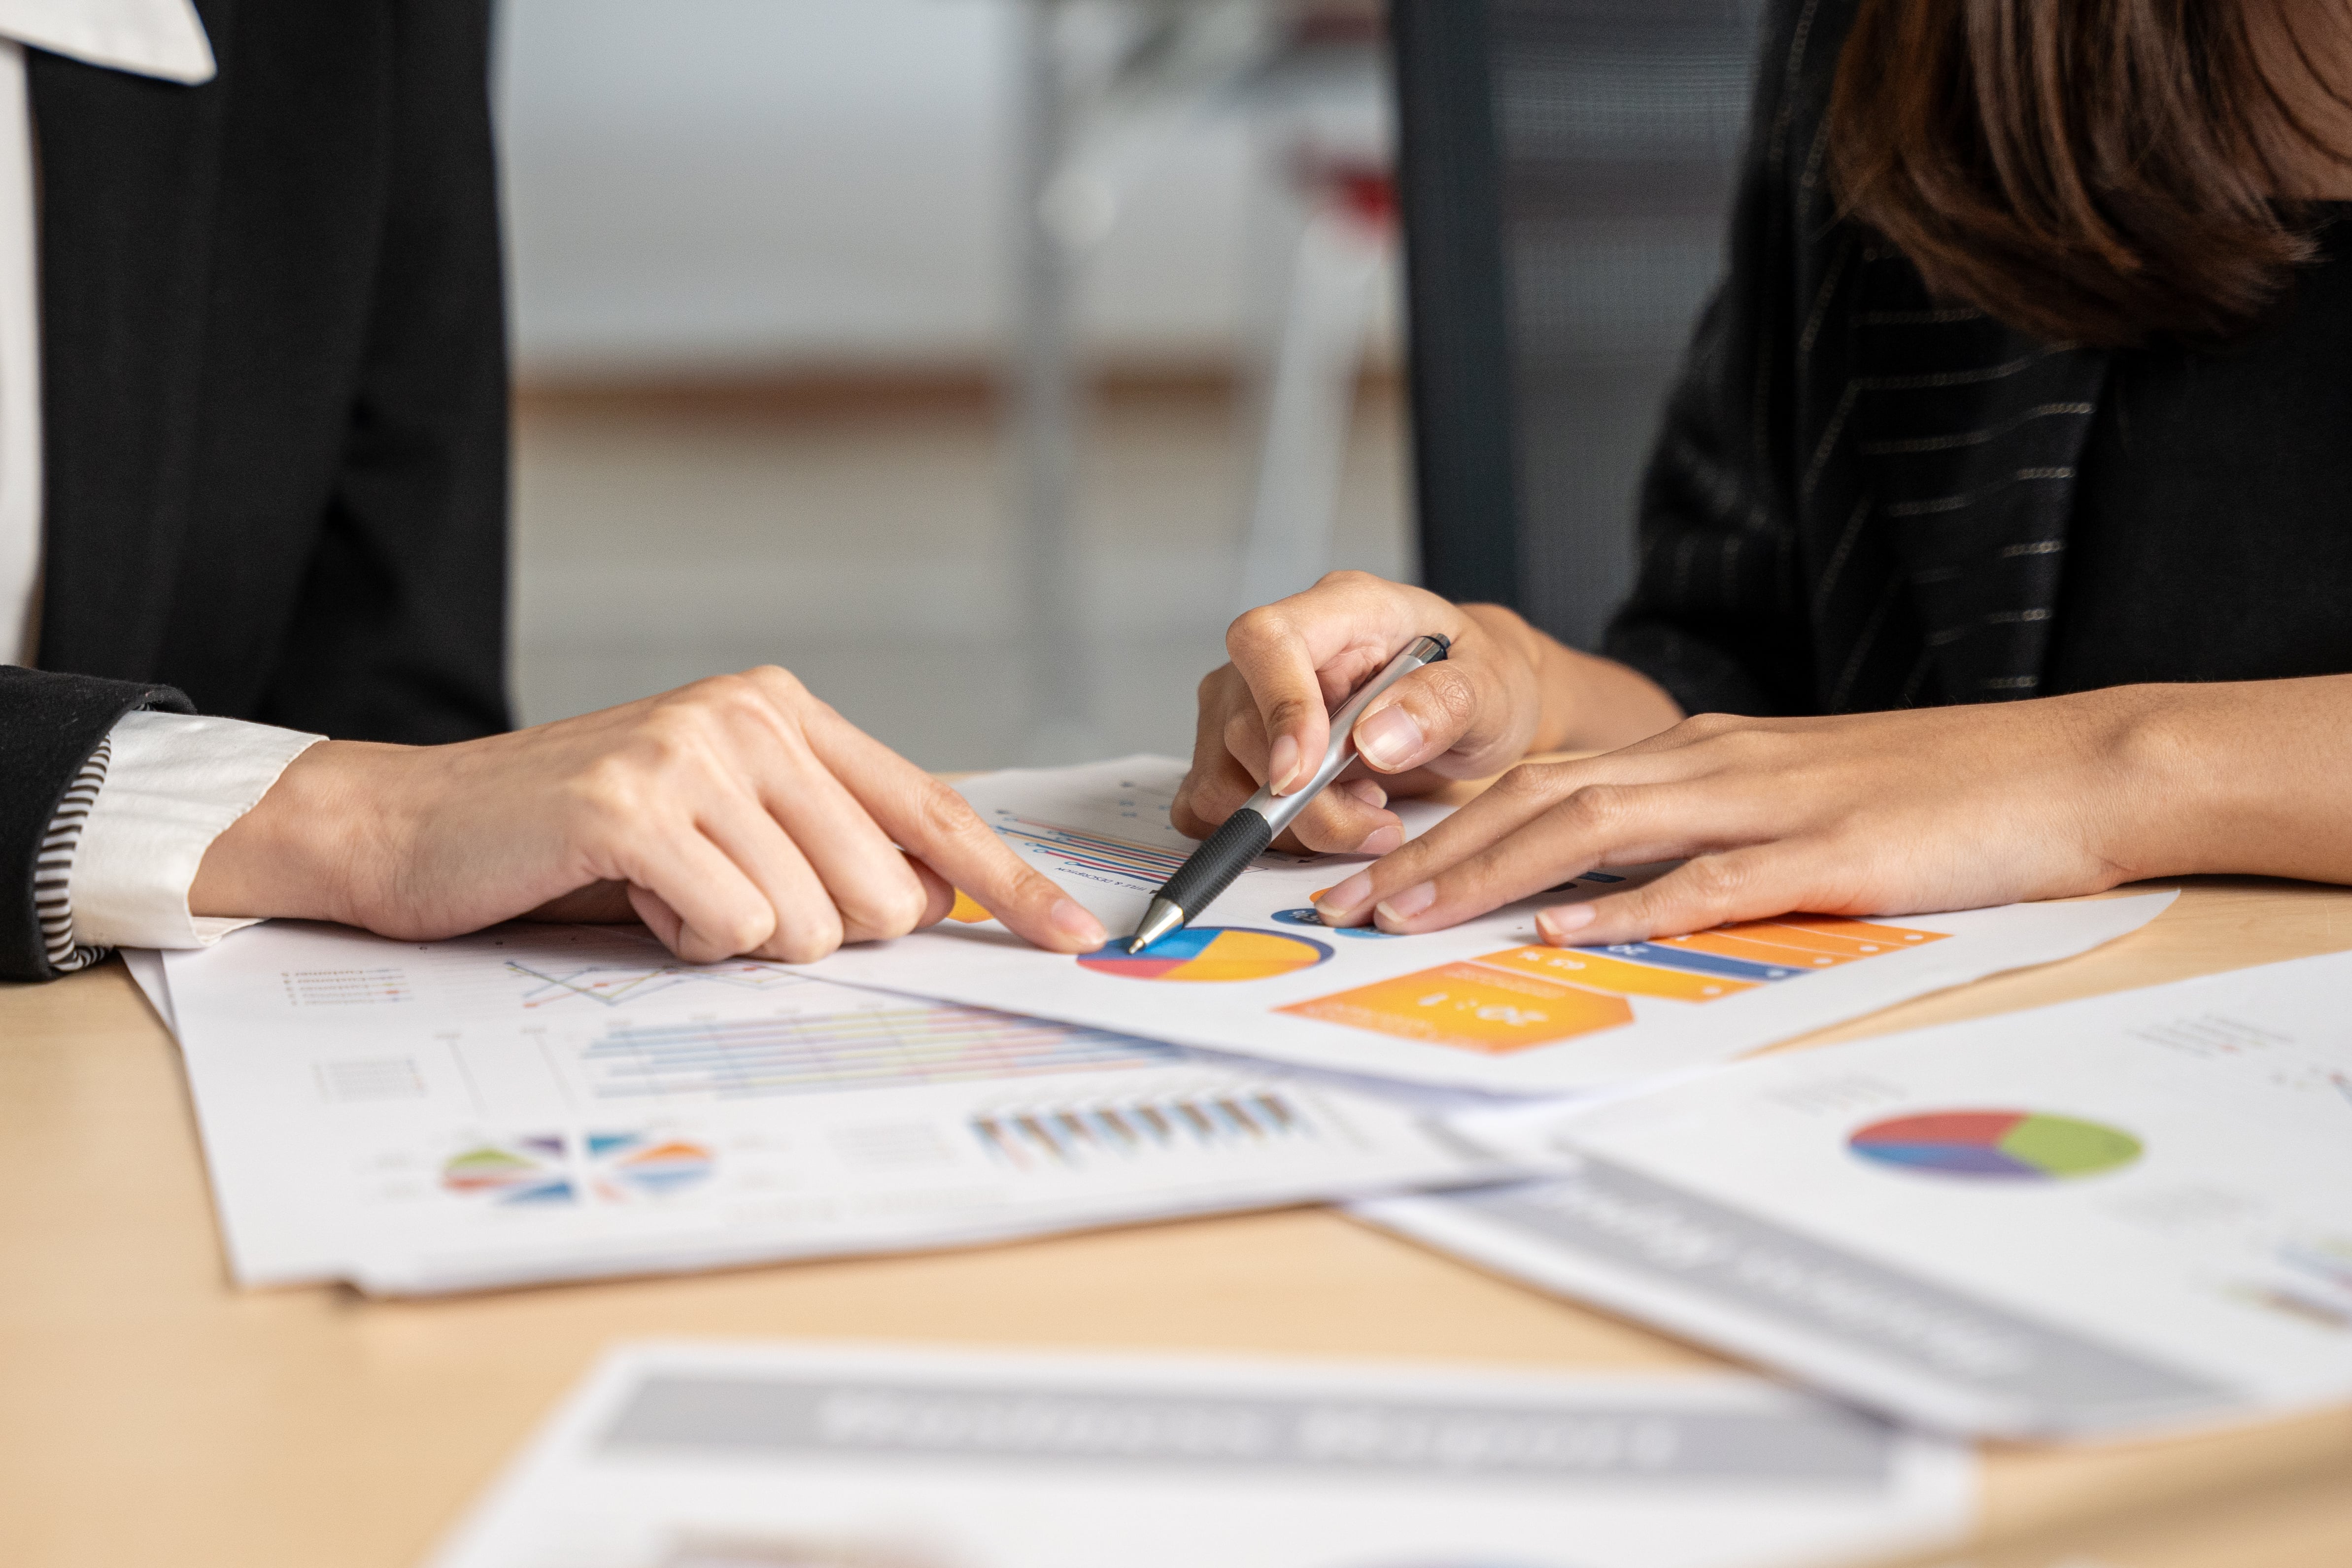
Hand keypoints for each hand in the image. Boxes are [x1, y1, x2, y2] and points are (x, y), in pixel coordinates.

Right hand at [191, 667, 1107, 961]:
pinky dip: (681, 940)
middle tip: (722, 898)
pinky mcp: (633, 804)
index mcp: (784, 712)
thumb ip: (825, 842)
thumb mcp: (720, 822)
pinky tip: (629, 894)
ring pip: (812, 922)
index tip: (1074, 936)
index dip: (1010, 882)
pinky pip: (732, 929)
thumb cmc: (575, 841)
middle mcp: (751, 717)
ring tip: (665, 889)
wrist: (412, 827)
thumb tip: (939, 899)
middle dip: (816, 930)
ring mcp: (692, 752)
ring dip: (739, 938)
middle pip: (885, 893)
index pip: (934, 810)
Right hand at [1175, 572, 1674, 853]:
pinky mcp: (1234, 746)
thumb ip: (1445, 703)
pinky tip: (1323, 817)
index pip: (1269, 640)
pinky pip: (1211, 803)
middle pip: (1244, 729)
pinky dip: (1265, 831)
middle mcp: (1282, 648)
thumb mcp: (1494, 689)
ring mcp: (1247, 697)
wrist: (1471, 705)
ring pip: (1222, 777)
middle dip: (1308, 803)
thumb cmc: (1479, 683)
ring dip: (1291, 823)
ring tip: (1365, 812)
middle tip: (1378, 826)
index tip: (1303, 777)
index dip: (1277, 708)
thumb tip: (1375, 739)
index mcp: (1343, 609)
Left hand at [1310, 692, 2185, 942]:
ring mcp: (1766, 802)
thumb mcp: (1786, 802)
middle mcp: (1711, 763)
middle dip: (1432, 849)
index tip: (1367, 871)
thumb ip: (1695, 833)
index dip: (1444, 824)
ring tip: (1411, 910)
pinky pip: (1708, 879)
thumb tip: (1602, 884)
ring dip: (1493, 871)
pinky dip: (1630, 906)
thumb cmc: (1926, 797)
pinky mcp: (1827, 850)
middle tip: (1347, 901)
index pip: (1541, 782)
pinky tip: (1564, 930)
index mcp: (1698, 755)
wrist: (2061, 770)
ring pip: (1594, 826)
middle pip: (1538, 798)